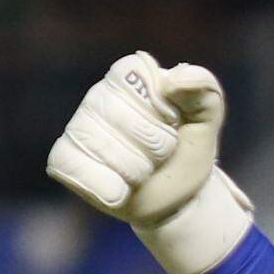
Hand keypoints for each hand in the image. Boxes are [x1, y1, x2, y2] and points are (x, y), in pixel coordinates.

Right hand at [44, 50, 253, 273]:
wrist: (178, 198)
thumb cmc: (188, 151)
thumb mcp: (207, 120)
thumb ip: (204, 90)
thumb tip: (174, 79)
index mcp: (131, 75)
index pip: (134, 81)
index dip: (159, 111)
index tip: (174, 124)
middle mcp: (99, 95)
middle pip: (119, 118)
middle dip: (152, 146)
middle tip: (161, 154)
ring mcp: (78, 127)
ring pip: (99, 146)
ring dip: (133, 169)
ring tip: (142, 171)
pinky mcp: (65, 159)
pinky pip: (72, 167)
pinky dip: (104, 186)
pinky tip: (120, 188)